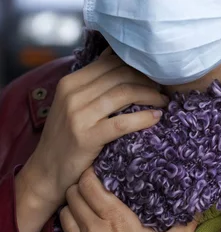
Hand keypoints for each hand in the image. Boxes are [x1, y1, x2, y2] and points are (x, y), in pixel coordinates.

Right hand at [19, 49, 168, 210]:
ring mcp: (78, 116)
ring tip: (163, 102)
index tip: (153, 74)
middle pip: (120, 75)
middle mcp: (72, 94)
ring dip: (150, 95)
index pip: (110, 62)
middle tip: (162, 88)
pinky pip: (122, 122)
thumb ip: (94, 82)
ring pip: (124, 93)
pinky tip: (156, 117)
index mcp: (70, 82)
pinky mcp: (86, 138)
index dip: (136, 66)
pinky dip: (144, 117)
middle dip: (147, 79)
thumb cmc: (66, 136)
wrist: (46, 173)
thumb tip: (119, 58)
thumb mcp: (74, 103)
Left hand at [55, 168, 197, 231]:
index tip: (97, 174)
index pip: (89, 185)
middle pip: (73, 196)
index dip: (90, 176)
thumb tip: (195, 202)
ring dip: (72, 210)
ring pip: (64, 215)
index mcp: (118, 220)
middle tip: (90, 191)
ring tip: (84, 212)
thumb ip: (185, 222)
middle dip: (80, 189)